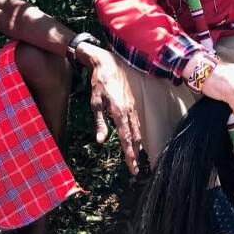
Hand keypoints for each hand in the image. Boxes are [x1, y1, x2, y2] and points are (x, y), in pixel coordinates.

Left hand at [81, 43, 142, 174]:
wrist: (108, 63)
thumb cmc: (99, 83)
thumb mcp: (95, 103)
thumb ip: (100, 122)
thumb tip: (101, 141)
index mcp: (120, 112)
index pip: (126, 138)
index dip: (129, 155)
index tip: (132, 168)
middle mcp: (129, 111)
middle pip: (135, 137)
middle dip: (135, 154)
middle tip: (135, 170)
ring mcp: (132, 106)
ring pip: (137, 130)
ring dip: (137, 145)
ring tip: (136, 158)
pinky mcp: (132, 103)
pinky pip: (136, 122)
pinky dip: (137, 133)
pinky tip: (135, 139)